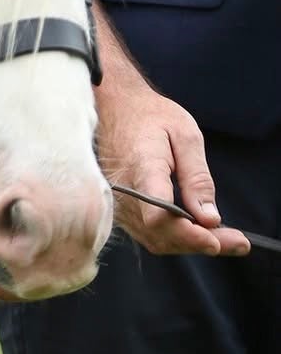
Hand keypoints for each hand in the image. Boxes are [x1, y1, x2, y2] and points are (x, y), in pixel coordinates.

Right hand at [95, 37, 248, 257]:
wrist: (115, 108)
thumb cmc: (152, 117)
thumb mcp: (186, 136)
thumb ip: (198, 178)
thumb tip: (211, 218)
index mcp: (142, 168)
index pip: (158, 214)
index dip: (188, 233)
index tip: (216, 240)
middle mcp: (124, 192)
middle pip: (162, 234)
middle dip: (202, 244)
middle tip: (238, 242)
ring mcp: (117, 203)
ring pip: (156, 240)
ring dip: (191, 245)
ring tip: (225, 238)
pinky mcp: (119, 209)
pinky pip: (148, 234)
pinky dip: (175, 239)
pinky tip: (197, 231)